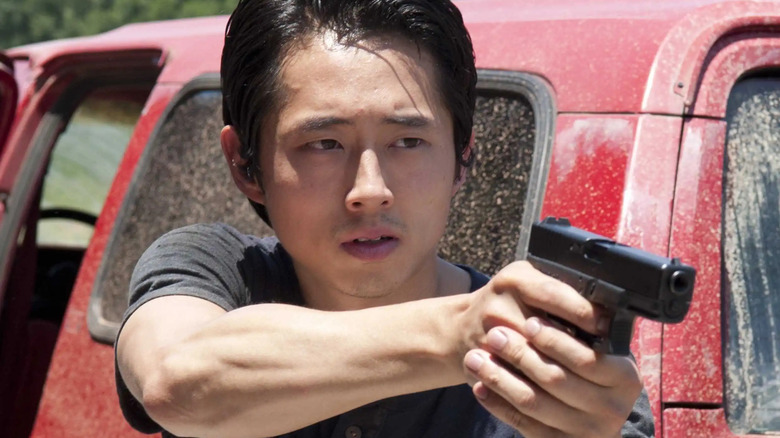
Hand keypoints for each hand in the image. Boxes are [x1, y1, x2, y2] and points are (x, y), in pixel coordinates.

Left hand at [461, 262, 641, 436]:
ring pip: (533, 402)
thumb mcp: (598, 344)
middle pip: (556, 379)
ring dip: (499, 378)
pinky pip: (523, 425)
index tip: (529, 322)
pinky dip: (498, 404)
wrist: (592, 409)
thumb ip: (583, 327)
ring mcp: (587, 431)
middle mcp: (612, 409)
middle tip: (494, 335)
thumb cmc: (586, 361)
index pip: (587, 358)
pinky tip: (479, 387)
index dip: (555, 340)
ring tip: (475, 358)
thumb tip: (562, 298)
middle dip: (520, 354)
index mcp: (625, 377)